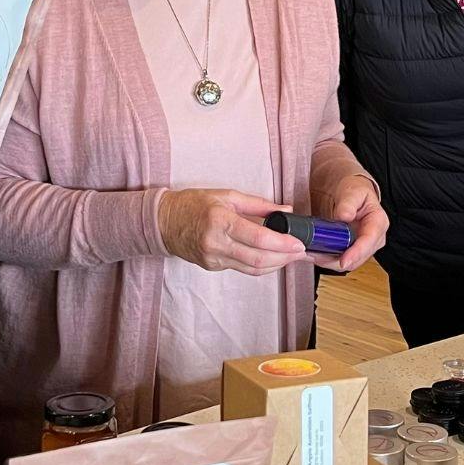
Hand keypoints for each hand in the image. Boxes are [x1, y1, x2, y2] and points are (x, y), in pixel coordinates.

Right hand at [157, 189, 304, 275]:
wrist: (163, 222)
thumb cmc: (193, 204)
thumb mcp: (226, 195)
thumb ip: (259, 204)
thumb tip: (286, 210)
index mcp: (221, 221)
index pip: (259, 238)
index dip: (283, 244)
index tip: (299, 243)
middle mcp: (216, 243)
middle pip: (259, 259)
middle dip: (285, 258)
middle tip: (300, 252)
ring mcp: (213, 258)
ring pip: (252, 268)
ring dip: (276, 265)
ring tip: (290, 256)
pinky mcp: (212, 266)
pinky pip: (242, 269)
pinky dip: (260, 265)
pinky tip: (271, 258)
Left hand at [311, 173, 387, 271]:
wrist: (353, 196)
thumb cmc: (356, 192)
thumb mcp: (353, 192)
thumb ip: (348, 203)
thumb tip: (345, 216)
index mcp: (378, 222)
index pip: (369, 241)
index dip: (356, 253)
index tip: (343, 261)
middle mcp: (374, 238)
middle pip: (358, 258)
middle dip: (336, 260)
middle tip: (315, 255)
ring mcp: (364, 247)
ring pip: (348, 262)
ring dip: (329, 261)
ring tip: (311, 254)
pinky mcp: (353, 250)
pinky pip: (341, 259)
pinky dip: (327, 259)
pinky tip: (315, 253)